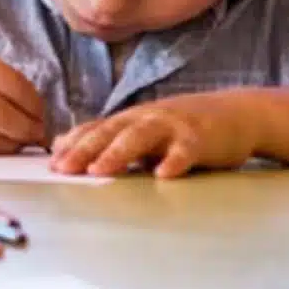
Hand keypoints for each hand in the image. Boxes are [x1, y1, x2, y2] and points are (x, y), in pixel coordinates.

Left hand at [51, 92, 261, 177]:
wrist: (237, 113)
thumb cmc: (184, 128)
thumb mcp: (144, 131)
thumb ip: (111, 139)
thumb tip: (69, 147)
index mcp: (131, 120)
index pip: (95, 130)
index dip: (73, 145)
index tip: (50, 163)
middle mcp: (147, 119)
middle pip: (110, 132)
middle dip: (84, 150)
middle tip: (63, 169)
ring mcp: (173, 126)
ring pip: (140, 137)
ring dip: (118, 153)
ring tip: (99, 170)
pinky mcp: (201, 138)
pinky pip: (186, 151)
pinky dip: (174, 161)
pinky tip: (163, 175)